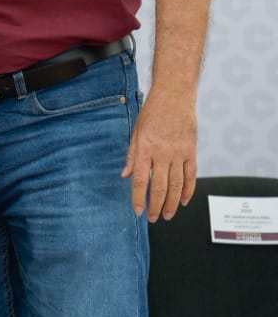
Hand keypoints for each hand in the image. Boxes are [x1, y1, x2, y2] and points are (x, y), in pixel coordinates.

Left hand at [121, 89, 197, 221]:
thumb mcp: (135, 132)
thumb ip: (131, 155)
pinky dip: (189, 190)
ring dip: (173, 203)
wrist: (173, 97)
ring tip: (168, 215)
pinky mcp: (191, 152)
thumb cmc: (151, 113)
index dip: (138, 198)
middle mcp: (162, 154)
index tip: (137, 211)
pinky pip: (191, 176)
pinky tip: (185, 201)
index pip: (140, 180)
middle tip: (153, 218)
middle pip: (160, 187)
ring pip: (177, 185)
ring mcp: (178, 153)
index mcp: (144, 149)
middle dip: (156, 206)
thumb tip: (125, 176)